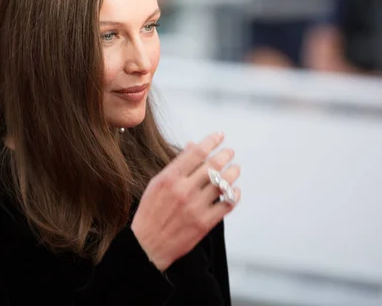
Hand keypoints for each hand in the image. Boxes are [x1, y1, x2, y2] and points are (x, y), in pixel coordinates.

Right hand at [131, 132, 240, 270]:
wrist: (146, 246)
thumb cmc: (150, 213)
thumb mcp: (157, 185)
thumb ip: (176, 166)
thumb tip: (193, 146)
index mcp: (169, 178)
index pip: (196, 152)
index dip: (211, 141)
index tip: (219, 135)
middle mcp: (183, 190)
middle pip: (213, 165)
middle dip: (225, 155)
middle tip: (230, 152)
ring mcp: (195, 207)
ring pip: (223, 183)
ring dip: (233, 173)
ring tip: (235, 169)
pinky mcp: (204, 223)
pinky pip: (227, 204)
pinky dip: (234, 194)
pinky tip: (234, 190)